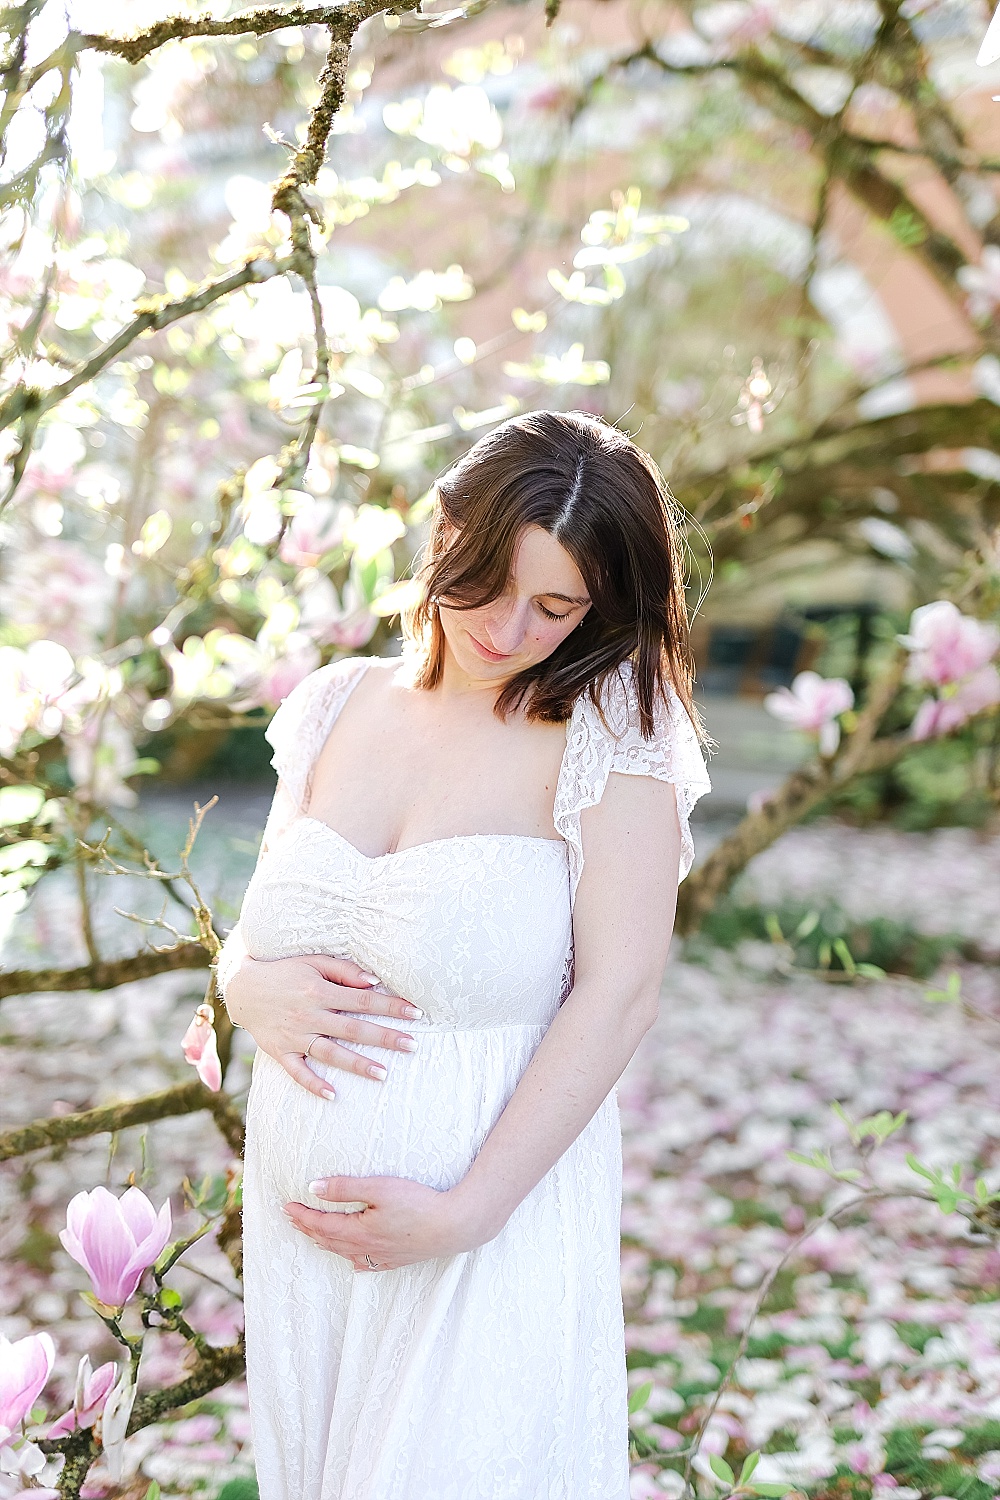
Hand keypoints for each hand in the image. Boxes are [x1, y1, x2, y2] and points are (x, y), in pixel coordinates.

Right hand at [223, 952, 421, 1099]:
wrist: (243, 988)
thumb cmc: (285, 972)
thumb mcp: (313, 962)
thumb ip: (344, 970)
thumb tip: (374, 982)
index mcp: (319, 991)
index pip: (362, 1000)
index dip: (390, 1006)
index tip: (416, 1014)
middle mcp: (308, 1015)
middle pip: (352, 1029)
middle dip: (384, 1037)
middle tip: (412, 1045)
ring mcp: (294, 1036)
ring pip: (329, 1053)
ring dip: (356, 1064)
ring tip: (383, 1074)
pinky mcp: (280, 1052)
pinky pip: (298, 1072)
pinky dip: (313, 1084)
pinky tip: (333, 1095)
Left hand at [283, 1175, 491, 1270]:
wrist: (452, 1226)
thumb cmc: (418, 1203)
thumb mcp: (378, 1187)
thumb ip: (345, 1188)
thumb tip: (313, 1188)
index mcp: (357, 1231)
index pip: (321, 1223)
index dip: (301, 1215)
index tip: (286, 1206)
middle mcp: (365, 1248)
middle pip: (328, 1240)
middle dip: (308, 1228)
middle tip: (292, 1219)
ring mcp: (380, 1257)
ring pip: (344, 1253)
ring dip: (324, 1243)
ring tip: (313, 1235)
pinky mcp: (396, 1260)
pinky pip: (365, 1264)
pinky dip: (351, 1259)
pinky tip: (352, 1259)